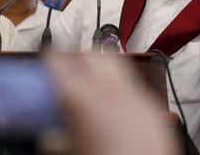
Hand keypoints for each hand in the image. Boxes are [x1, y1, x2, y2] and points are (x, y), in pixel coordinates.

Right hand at [44, 53, 176, 154]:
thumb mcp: (70, 151)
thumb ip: (56, 139)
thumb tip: (48, 137)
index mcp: (83, 100)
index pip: (61, 63)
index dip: (52, 55)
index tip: (49, 56)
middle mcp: (110, 90)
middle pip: (93, 54)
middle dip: (80, 55)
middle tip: (71, 63)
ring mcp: (134, 94)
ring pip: (117, 64)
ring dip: (103, 65)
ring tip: (93, 77)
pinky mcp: (150, 105)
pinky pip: (133, 85)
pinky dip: (121, 86)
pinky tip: (116, 101)